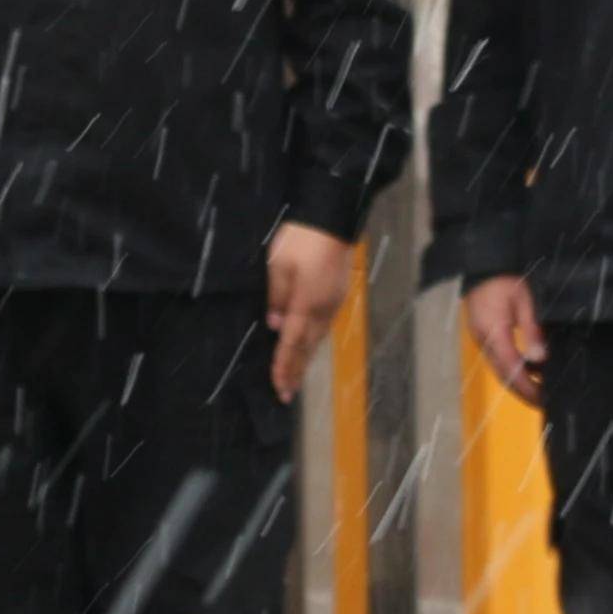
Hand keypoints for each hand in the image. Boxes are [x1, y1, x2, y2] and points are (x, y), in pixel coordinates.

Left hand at [263, 224, 357, 403]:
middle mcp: (323, 309)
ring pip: (318, 339)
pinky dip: (313, 342)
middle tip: (286, 394)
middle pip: (308, 347)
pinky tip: (309, 346)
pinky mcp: (338, 295)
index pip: (291, 344)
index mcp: (306, 304)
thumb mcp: (278, 265)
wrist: (332, 219)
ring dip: (306, 359)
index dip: (283, 367)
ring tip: (296, 377)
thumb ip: (276, 297)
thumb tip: (274, 326)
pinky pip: (323, 326)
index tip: (278, 387)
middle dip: (296, 371)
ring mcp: (333, 303)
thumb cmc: (301, 239)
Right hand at [463, 274, 547, 405]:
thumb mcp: (524, 299)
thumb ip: (532, 330)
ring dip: (521, 382)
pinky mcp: (485, 336)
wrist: (482, 265)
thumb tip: (540, 359)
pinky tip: (533, 369)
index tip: (544, 399)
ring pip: (502, 369)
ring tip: (542, 390)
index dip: (528, 387)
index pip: (512, 369)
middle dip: (525, 392)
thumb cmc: (504, 278)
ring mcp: (482, 339)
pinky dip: (516, 368)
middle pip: (505, 375)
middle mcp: (485, 340)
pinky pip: (500, 358)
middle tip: (546, 402)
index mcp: (494, 332)